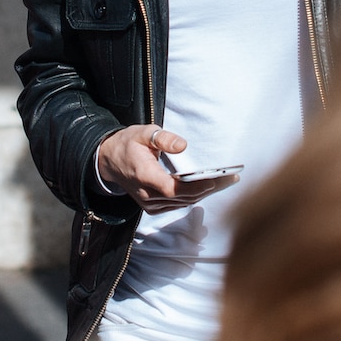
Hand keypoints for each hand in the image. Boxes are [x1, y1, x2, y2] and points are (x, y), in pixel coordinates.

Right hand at [97, 125, 239, 214]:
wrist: (108, 161)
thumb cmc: (127, 145)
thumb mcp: (142, 133)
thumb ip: (162, 138)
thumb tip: (183, 145)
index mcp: (144, 176)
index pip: (173, 189)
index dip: (194, 187)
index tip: (213, 181)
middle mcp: (147, 194)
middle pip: (183, 197)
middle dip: (208, 188)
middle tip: (231, 178)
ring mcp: (150, 203)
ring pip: (183, 203)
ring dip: (205, 193)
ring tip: (226, 181)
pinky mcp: (153, 207)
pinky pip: (178, 205)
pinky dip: (194, 196)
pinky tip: (209, 186)